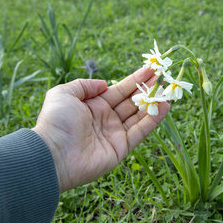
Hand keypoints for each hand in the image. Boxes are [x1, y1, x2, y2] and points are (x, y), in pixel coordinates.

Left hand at [32, 68, 168, 192]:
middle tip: (165, 76)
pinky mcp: (121, 148)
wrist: (53, 154)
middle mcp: (106, 118)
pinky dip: (153, 120)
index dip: (136, 79)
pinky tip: (164, 107)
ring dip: (154, 103)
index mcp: (94, 105)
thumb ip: (84, 85)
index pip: (120, 89)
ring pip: (139, 115)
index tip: (151, 68)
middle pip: (132, 101)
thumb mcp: (63, 93)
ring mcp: (115, 133)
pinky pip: (140, 131)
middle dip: (148, 89)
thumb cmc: (56, 121)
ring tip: (169, 90)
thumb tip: (104, 83)